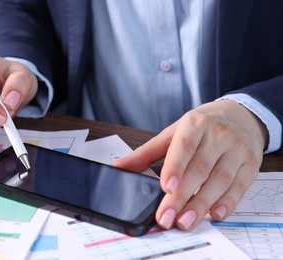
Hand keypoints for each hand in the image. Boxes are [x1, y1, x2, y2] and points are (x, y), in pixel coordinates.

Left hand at [113, 100, 267, 230]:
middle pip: (199, 169)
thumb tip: (118, 167)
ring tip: (185, 222)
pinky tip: (215, 214)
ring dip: (201, 204)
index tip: (166, 187)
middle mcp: (217, 135)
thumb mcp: (172, 133)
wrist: (240, 115)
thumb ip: (145, 153)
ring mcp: (236, 149)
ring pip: (219, 180)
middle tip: (167, 217)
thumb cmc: (201, 126)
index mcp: (194, 124)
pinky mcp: (250, 164)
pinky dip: (228, 202)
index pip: (183, 147)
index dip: (175, 168)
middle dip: (182, 197)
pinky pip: (239, 186)